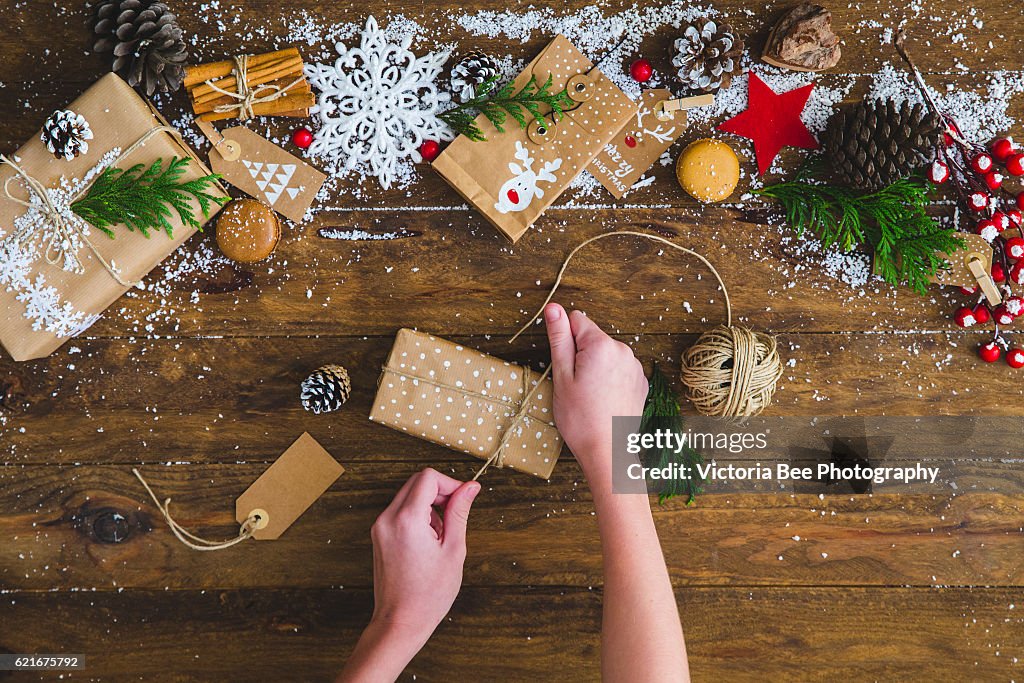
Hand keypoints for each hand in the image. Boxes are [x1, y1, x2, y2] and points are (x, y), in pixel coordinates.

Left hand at [369, 468, 480, 646]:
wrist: (400, 622)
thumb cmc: (428, 594)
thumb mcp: (453, 550)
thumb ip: (459, 512)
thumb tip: (470, 488)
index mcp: (407, 520)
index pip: (428, 478)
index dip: (450, 484)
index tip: (464, 498)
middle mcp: (388, 518)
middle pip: (417, 482)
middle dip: (440, 492)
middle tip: (454, 515)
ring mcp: (380, 527)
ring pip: (409, 495)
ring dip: (429, 505)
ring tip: (440, 537)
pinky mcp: (379, 535)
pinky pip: (400, 511)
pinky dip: (417, 515)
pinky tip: (428, 541)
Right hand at [544, 303, 647, 481]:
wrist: (608, 452)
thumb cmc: (581, 419)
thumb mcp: (562, 376)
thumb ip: (559, 338)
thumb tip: (554, 308)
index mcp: (602, 346)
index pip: (576, 320)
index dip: (564, 340)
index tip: (565, 365)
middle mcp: (623, 350)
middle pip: (592, 338)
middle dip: (580, 355)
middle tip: (575, 386)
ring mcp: (635, 366)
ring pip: (605, 354)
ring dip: (595, 367)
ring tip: (590, 396)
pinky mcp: (640, 381)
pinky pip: (618, 368)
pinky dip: (609, 378)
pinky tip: (603, 400)